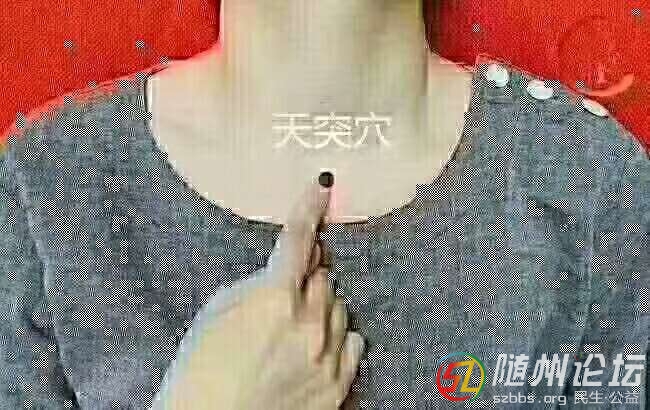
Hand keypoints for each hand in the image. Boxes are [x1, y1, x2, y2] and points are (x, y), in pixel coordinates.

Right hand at [155, 180, 363, 409]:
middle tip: (286, 295)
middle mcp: (309, 323)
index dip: (310, 206)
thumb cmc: (201, 370)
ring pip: (339, 308)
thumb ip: (260, 282)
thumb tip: (288, 270)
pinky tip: (315, 347)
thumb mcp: (218, 310)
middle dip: (307, 278)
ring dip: (321, 308)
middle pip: (324, 277)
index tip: (324, 185)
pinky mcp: (338, 384)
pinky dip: (337, 338)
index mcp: (276, 297)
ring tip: (291, 332)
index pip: (298, 238)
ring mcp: (327, 355)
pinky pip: (353, 342)